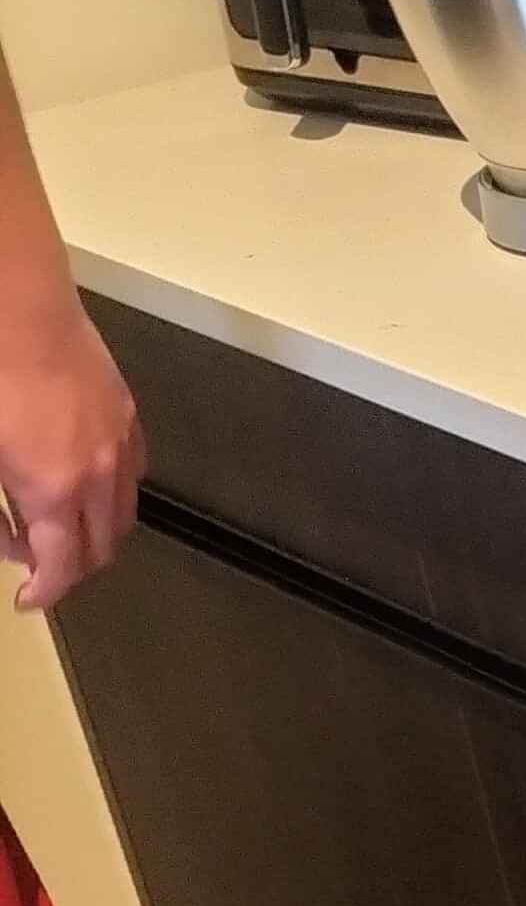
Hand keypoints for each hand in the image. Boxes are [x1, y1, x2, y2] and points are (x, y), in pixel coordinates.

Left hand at [0, 291, 141, 610]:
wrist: (18, 307)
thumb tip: (8, 533)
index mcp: (52, 490)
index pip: (62, 566)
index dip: (47, 591)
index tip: (30, 598)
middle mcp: (97, 476)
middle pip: (101, 549)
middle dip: (70, 565)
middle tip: (35, 558)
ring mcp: (118, 443)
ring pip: (124, 514)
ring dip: (96, 531)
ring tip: (60, 520)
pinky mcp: (126, 413)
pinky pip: (133, 471)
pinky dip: (114, 490)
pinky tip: (85, 477)